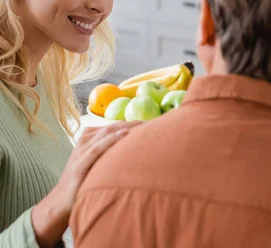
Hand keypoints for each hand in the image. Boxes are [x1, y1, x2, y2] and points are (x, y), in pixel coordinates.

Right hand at [31, 121, 141, 246]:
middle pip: (113, 126)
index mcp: (90, 137)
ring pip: (106, 133)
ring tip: (144, 126)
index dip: (134, 123)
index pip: (115, 125)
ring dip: (127, 128)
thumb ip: (111, 151)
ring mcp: (82, 151)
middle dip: (134, 123)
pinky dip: (111, 140)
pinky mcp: (80, 164)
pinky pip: (97, 149)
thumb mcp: (98, 161)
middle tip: (155, 123)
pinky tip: (124, 135)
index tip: (153, 123)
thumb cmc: (85, 180)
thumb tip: (137, 147)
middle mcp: (85, 140)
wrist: (62, 200)